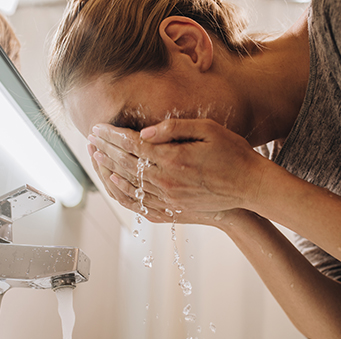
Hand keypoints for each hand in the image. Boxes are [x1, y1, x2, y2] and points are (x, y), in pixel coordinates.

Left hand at [91, 118, 268, 213]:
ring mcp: (168, 198)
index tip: (98, 127)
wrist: (250, 188)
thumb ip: (174, 129)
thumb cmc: (234, 154)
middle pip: (125, 163)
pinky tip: (114, 181)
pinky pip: (139, 202)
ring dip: (108, 168)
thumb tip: (144, 131)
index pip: (132, 145)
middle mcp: (166, 181)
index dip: (112, 135)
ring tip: (95, 156)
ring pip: (128, 183)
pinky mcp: (172, 209)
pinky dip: (122, 191)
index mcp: (174, 159)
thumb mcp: (209, 130)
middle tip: (89, 138)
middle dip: (105, 149)